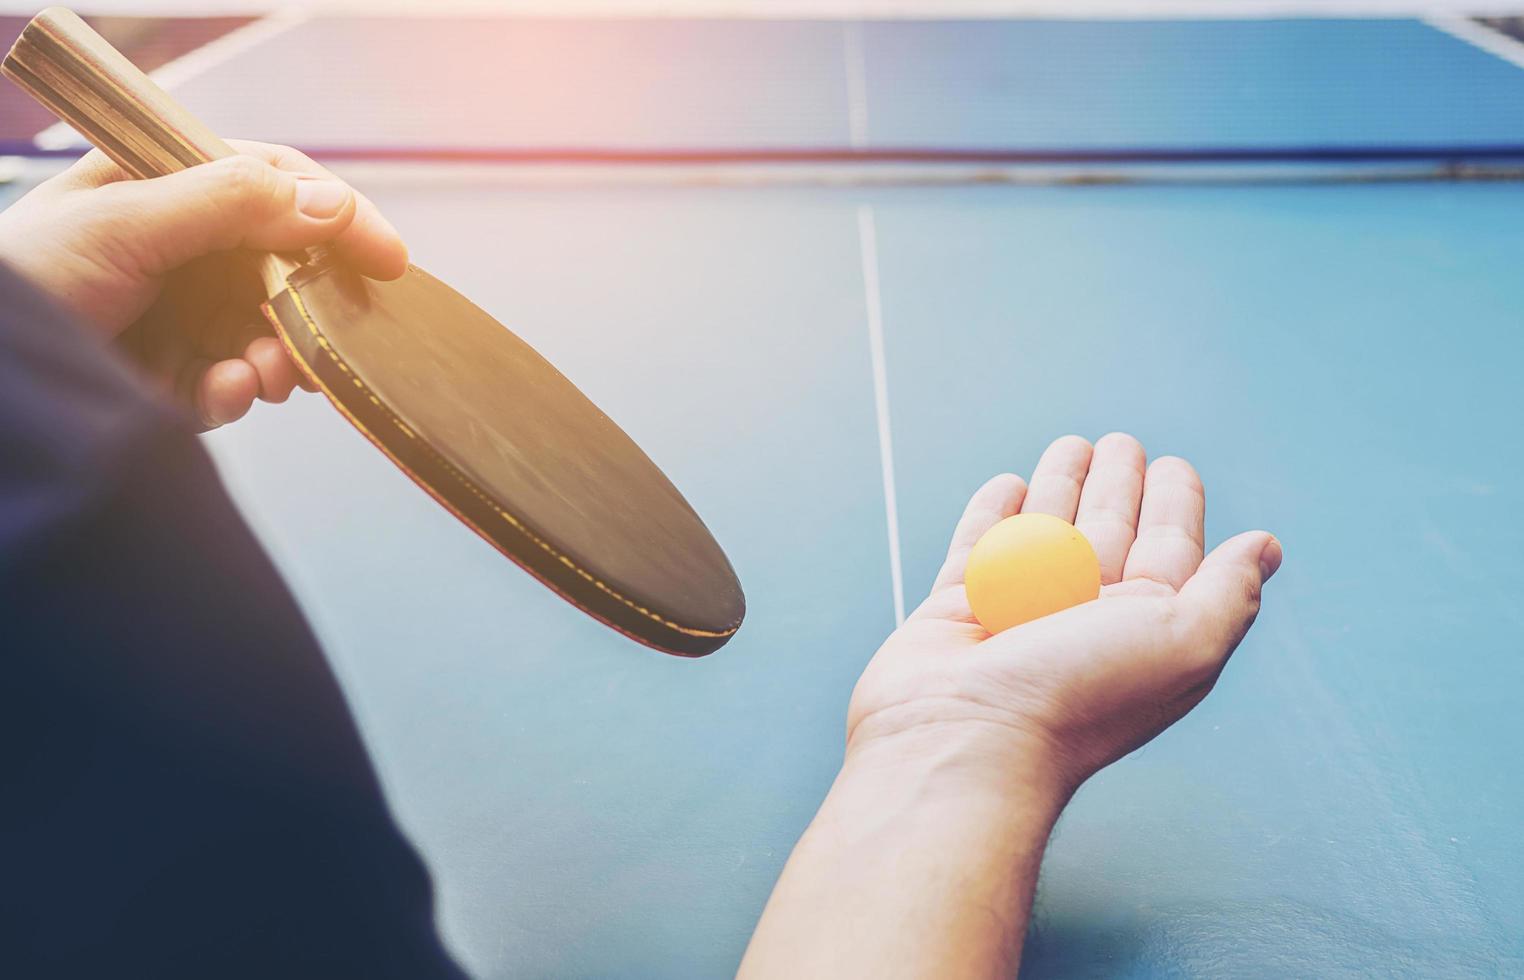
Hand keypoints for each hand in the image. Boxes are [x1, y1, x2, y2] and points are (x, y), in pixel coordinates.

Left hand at [0, 141, 406, 426]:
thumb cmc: (22, 283)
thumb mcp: (123, 223)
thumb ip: (230, 203)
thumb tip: (332, 202)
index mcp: (163, 186)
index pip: (272, 183)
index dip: (336, 215)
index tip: (387, 259)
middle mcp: (179, 245)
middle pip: (284, 264)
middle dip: (310, 303)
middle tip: (329, 334)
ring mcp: (179, 312)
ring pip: (271, 329)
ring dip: (281, 355)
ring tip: (267, 373)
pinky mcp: (174, 375)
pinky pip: (237, 382)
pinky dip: (241, 390)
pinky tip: (221, 391)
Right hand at [848, 432, 1281, 799]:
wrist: (970, 737)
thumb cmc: (1080, 694)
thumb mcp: (1185, 642)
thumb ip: (1230, 592)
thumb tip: (1266, 546)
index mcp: (1145, 630)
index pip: (1169, 551)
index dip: (1176, 505)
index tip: (1172, 465)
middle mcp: (1085, 621)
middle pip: (1109, 533)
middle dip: (1119, 485)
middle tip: (1122, 444)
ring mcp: (1020, 613)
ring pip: (1046, 532)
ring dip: (1061, 485)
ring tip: (1070, 445)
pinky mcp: (957, 610)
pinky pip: (979, 547)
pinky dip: (994, 513)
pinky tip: (1009, 484)